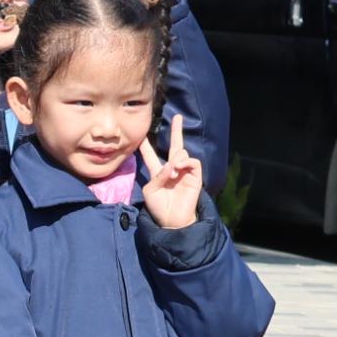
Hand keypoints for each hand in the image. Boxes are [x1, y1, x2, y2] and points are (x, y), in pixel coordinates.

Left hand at [140, 112, 202, 229]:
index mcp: (158, 173)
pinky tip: (178, 170)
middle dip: (177, 131)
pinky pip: (192, 161)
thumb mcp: (150, 190)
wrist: (172, 219)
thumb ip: (157, 175)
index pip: (151, 156)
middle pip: (175, 146)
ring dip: (175, 160)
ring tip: (171, 173)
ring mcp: (184, 171)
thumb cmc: (158, 207)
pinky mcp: (195, 176)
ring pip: (181, 152)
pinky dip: (184, 162)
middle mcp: (172, 169)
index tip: (141, 136)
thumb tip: (172, 165)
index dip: (145, 146)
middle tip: (178, 116)